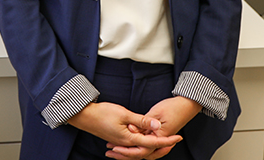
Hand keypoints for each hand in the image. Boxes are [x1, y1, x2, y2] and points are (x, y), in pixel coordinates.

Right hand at [67, 102, 182, 158]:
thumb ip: (142, 121)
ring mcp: (121, 143)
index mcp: (129, 140)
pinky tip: (144, 139)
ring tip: (164, 142)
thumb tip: (157, 126)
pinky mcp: (117, 139)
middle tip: (175, 141)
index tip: (178, 137)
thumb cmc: (103, 113)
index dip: (167, 140)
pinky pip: (133, 146)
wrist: (85, 116)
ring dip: (153, 146)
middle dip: (162, 146)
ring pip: (140, 148)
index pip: (152, 143)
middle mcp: (126, 144)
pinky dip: (141, 144)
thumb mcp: (125, 114)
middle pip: (148, 149)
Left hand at [108, 96, 201, 158]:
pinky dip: (137, 143)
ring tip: (115, 149)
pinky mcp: (159, 134)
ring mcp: (160, 138)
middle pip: (142, 152)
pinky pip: (146, 142)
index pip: (142, 149)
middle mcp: (160, 140)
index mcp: (160, 137)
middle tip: (113, 152)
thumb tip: (131, 128)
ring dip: (130, 150)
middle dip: (127, 154)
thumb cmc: (173, 107)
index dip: (128, 150)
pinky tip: (128, 140)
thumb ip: (143, 122)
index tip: (115, 148)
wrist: (187, 104)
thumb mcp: (156, 112)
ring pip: (144, 148)